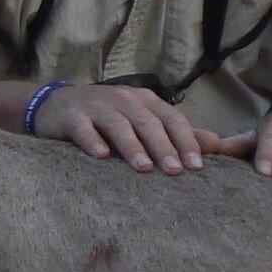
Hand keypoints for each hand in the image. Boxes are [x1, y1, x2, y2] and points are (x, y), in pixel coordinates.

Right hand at [31, 82, 225, 173]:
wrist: (57, 105)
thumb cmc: (107, 118)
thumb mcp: (143, 120)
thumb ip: (177, 133)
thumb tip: (215, 144)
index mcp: (145, 101)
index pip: (171, 119)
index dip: (185, 141)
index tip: (196, 166)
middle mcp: (123, 99)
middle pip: (147, 122)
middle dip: (162, 146)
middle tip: (174, 171)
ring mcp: (96, 106)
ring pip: (118, 124)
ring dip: (131, 146)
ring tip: (143, 167)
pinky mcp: (72, 116)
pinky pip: (83, 128)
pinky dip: (92, 140)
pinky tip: (100, 156)